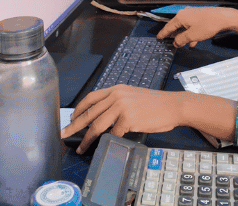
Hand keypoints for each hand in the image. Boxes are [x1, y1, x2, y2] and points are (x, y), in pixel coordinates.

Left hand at [61, 85, 185, 153]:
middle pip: (89, 113)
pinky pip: (113, 133)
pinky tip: (105, 145)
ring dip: (87, 138)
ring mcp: (122, 107)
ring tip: (81, 147)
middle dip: (75, 126)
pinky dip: (108, 140)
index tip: (72, 118)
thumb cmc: (156, 104)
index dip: (79, 109)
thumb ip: (117, 103)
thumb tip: (103, 118)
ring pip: (97, 125)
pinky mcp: (128, 119)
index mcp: (116, 89)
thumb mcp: (133, 97)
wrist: (173, 105)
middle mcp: (116, 95)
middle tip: (64, 134)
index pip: (91, 98)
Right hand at [157, 7, 237, 47]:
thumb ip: (181, 40)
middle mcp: (185, 14)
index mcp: (180, 17)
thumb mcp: (192, 35)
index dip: (163, 34)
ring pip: (184, 27)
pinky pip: (192, 27)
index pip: (168, 26)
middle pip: (176, 26)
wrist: (223, 18)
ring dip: (182, 36)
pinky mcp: (200, 17)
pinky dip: (190, 34)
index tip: (158, 38)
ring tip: (180, 44)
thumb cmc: (207, 26)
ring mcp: (193, 15)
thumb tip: (175, 43)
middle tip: (168, 42)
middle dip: (173, 35)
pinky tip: (192, 43)